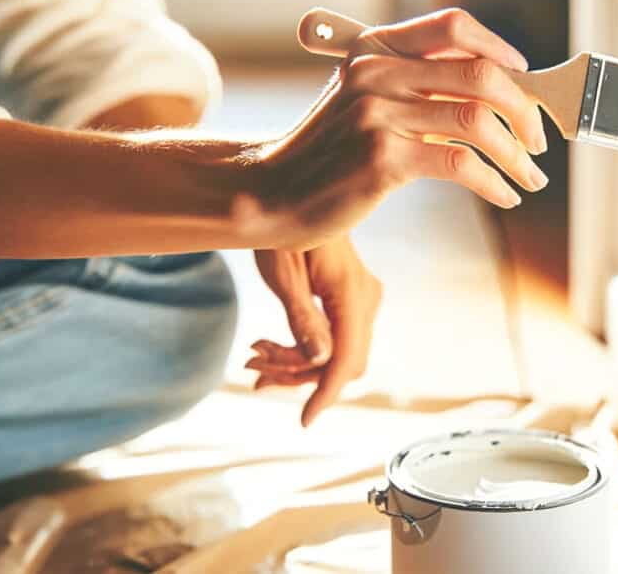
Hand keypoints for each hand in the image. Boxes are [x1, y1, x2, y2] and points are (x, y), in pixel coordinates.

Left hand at [248, 236, 380, 425]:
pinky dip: (301, 349)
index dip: (327, 393)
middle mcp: (364, 297)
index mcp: (349, 291)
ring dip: (295, 364)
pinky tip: (267, 347)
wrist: (288, 197)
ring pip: (336, 353)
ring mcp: (360, 298)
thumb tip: (321, 362)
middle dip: (299, 376)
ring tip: (253, 359)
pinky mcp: (350, 299)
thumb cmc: (280, 226)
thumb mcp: (282, 273)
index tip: (305, 421)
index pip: (347, 357)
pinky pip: (333, 338)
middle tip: (254, 370)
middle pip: (342, 361)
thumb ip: (302, 318)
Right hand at [254, 9, 547, 249]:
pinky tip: (504, 195)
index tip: (525, 75)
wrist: (269, 192)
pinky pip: (461, 164)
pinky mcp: (381, 158)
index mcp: (373, 51)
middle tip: (538, 142)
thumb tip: (496, 93)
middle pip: (480, 74)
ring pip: (478, 123)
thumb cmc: (324, 154)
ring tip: (530, 178)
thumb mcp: (360, 102)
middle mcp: (376, 74)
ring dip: (518, 155)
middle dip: (525, 110)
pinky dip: (494, 182)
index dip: (499, 47)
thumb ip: (413, 88)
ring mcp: (377, 114)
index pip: (453, 27)